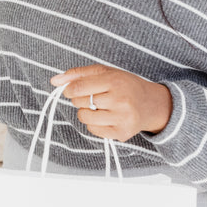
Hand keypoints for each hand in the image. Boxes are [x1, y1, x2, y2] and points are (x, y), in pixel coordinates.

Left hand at [50, 65, 171, 141]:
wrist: (152, 104)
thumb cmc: (124, 85)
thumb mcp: (105, 72)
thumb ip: (78, 74)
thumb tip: (54, 80)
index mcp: (115, 81)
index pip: (79, 87)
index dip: (69, 89)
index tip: (71, 89)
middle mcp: (120, 100)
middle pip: (80, 102)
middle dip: (79, 99)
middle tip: (92, 97)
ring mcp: (122, 118)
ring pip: (84, 117)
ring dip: (84, 112)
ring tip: (97, 107)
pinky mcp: (121, 133)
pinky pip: (93, 130)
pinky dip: (93, 124)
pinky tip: (105, 117)